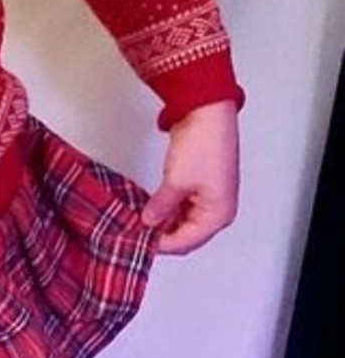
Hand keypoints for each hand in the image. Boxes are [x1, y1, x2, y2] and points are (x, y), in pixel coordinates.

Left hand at [140, 100, 239, 255]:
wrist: (207, 112)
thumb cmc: (205, 144)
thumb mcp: (176, 182)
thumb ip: (160, 207)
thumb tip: (149, 221)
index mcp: (219, 214)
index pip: (187, 242)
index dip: (162, 244)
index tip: (140, 242)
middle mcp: (219, 208)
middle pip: (187, 234)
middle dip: (163, 234)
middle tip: (138, 233)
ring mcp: (210, 196)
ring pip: (184, 220)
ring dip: (164, 221)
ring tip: (142, 221)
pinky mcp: (201, 184)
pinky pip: (183, 205)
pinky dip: (168, 208)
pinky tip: (152, 209)